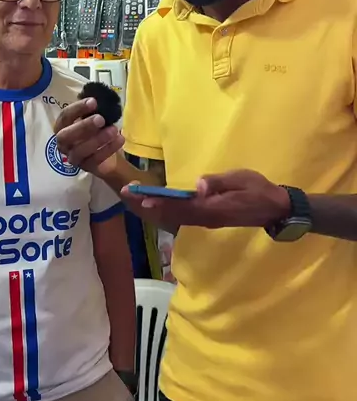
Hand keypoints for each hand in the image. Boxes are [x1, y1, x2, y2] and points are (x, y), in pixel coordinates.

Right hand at [54, 98, 124, 176]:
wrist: (108, 152)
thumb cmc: (97, 130)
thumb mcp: (94, 117)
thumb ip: (93, 110)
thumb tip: (101, 98)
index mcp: (63, 126)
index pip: (65, 116)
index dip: (77, 108)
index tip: (94, 102)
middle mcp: (63, 143)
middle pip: (66, 136)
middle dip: (83, 126)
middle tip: (100, 119)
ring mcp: (73, 157)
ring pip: (80, 150)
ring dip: (97, 139)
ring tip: (113, 130)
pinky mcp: (86, 167)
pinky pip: (95, 160)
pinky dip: (108, 149)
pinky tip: (120, 139)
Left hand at [121, 170, 290, 229]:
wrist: (274, 209)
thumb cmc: (259, 190)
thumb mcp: (242, 179)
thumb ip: (219, 182)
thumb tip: (199, 186)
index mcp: (212, 208)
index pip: (181, 206)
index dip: (161, 202)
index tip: (141, 198)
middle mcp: (205, 218)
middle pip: (172, 214)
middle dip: (148, 205)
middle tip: (126, 194)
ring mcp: (206, 220)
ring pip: (174, 217)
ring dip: (153, 209)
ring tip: (132, 199)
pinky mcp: (207, 219)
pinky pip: (181, 217)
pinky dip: (164, 211)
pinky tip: (153, 206)